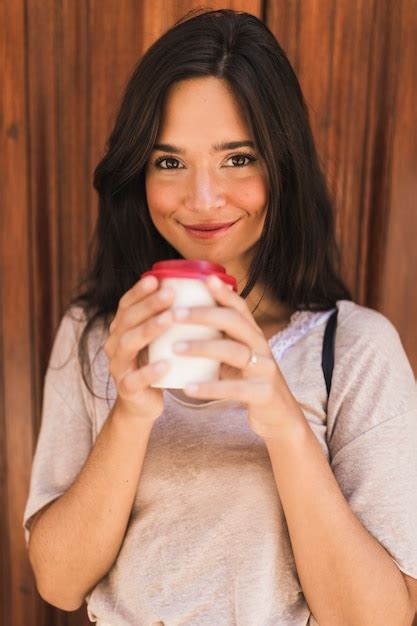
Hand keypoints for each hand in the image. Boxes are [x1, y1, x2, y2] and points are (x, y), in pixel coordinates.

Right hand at [104, 275, 175, 422]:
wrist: (142, 404)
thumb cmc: (155, 363)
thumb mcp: (159, 339)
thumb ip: (168, 317)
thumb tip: (198, 289)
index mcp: (121, 329)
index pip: (126, 304)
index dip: (138, 291)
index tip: (156, 278)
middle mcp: (114, 344)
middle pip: (127, 320)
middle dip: (149, 305)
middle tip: (170, 294)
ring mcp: (118, 367)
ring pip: (128, 344)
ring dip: (149, 329)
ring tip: (170, 319)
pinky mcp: (126, 389)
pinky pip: (134, 379)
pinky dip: (150, 371)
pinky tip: (166, 363)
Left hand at [172, 275, 305, 439]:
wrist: (279, 418)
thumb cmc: (250, 384)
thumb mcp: (238, 358)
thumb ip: (220, 340)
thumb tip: (184, 320)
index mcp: (254, 337)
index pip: (240, 308)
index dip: (224, 293)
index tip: (204, 279)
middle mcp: (262, 348)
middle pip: (235, 323)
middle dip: (204, 315)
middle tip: (175, 314)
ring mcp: (265, 371)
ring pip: (234, 352)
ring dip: (202, 347)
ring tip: (175, 347)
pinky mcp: (263, 394)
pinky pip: (234, 389)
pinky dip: (209, 387)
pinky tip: (187, 386)